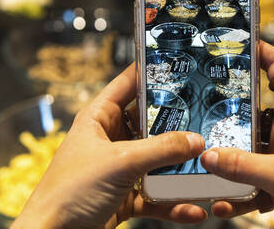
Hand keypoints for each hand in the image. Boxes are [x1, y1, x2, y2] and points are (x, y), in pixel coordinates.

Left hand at [12, 63, 206, 228]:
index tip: (179, 65)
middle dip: (177, 123)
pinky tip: (192, 207)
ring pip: (157, 160)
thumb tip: (195, 140)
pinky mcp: (126, 195)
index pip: (128, 84)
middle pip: (150, 123)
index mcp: (100, 118)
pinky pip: (156, 193)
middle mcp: (111, 139)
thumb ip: (160, 150)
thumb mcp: (119, 162)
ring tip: (205, 165)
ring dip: (179, 167)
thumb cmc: (68, 193)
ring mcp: (120, 168)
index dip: (151, 71)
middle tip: (204, 116)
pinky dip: (174, 201)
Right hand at [201, 41, 273, 228]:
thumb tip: (206, 156)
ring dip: (231, 161)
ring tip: (204, 170)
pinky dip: (240, 189)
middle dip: (228, 115)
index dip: (263, 53)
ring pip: (251, 148)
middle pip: (255, 110)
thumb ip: (244, 166)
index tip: (236, 44)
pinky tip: (224, 204)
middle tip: (198, 112)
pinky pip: (255, 176)